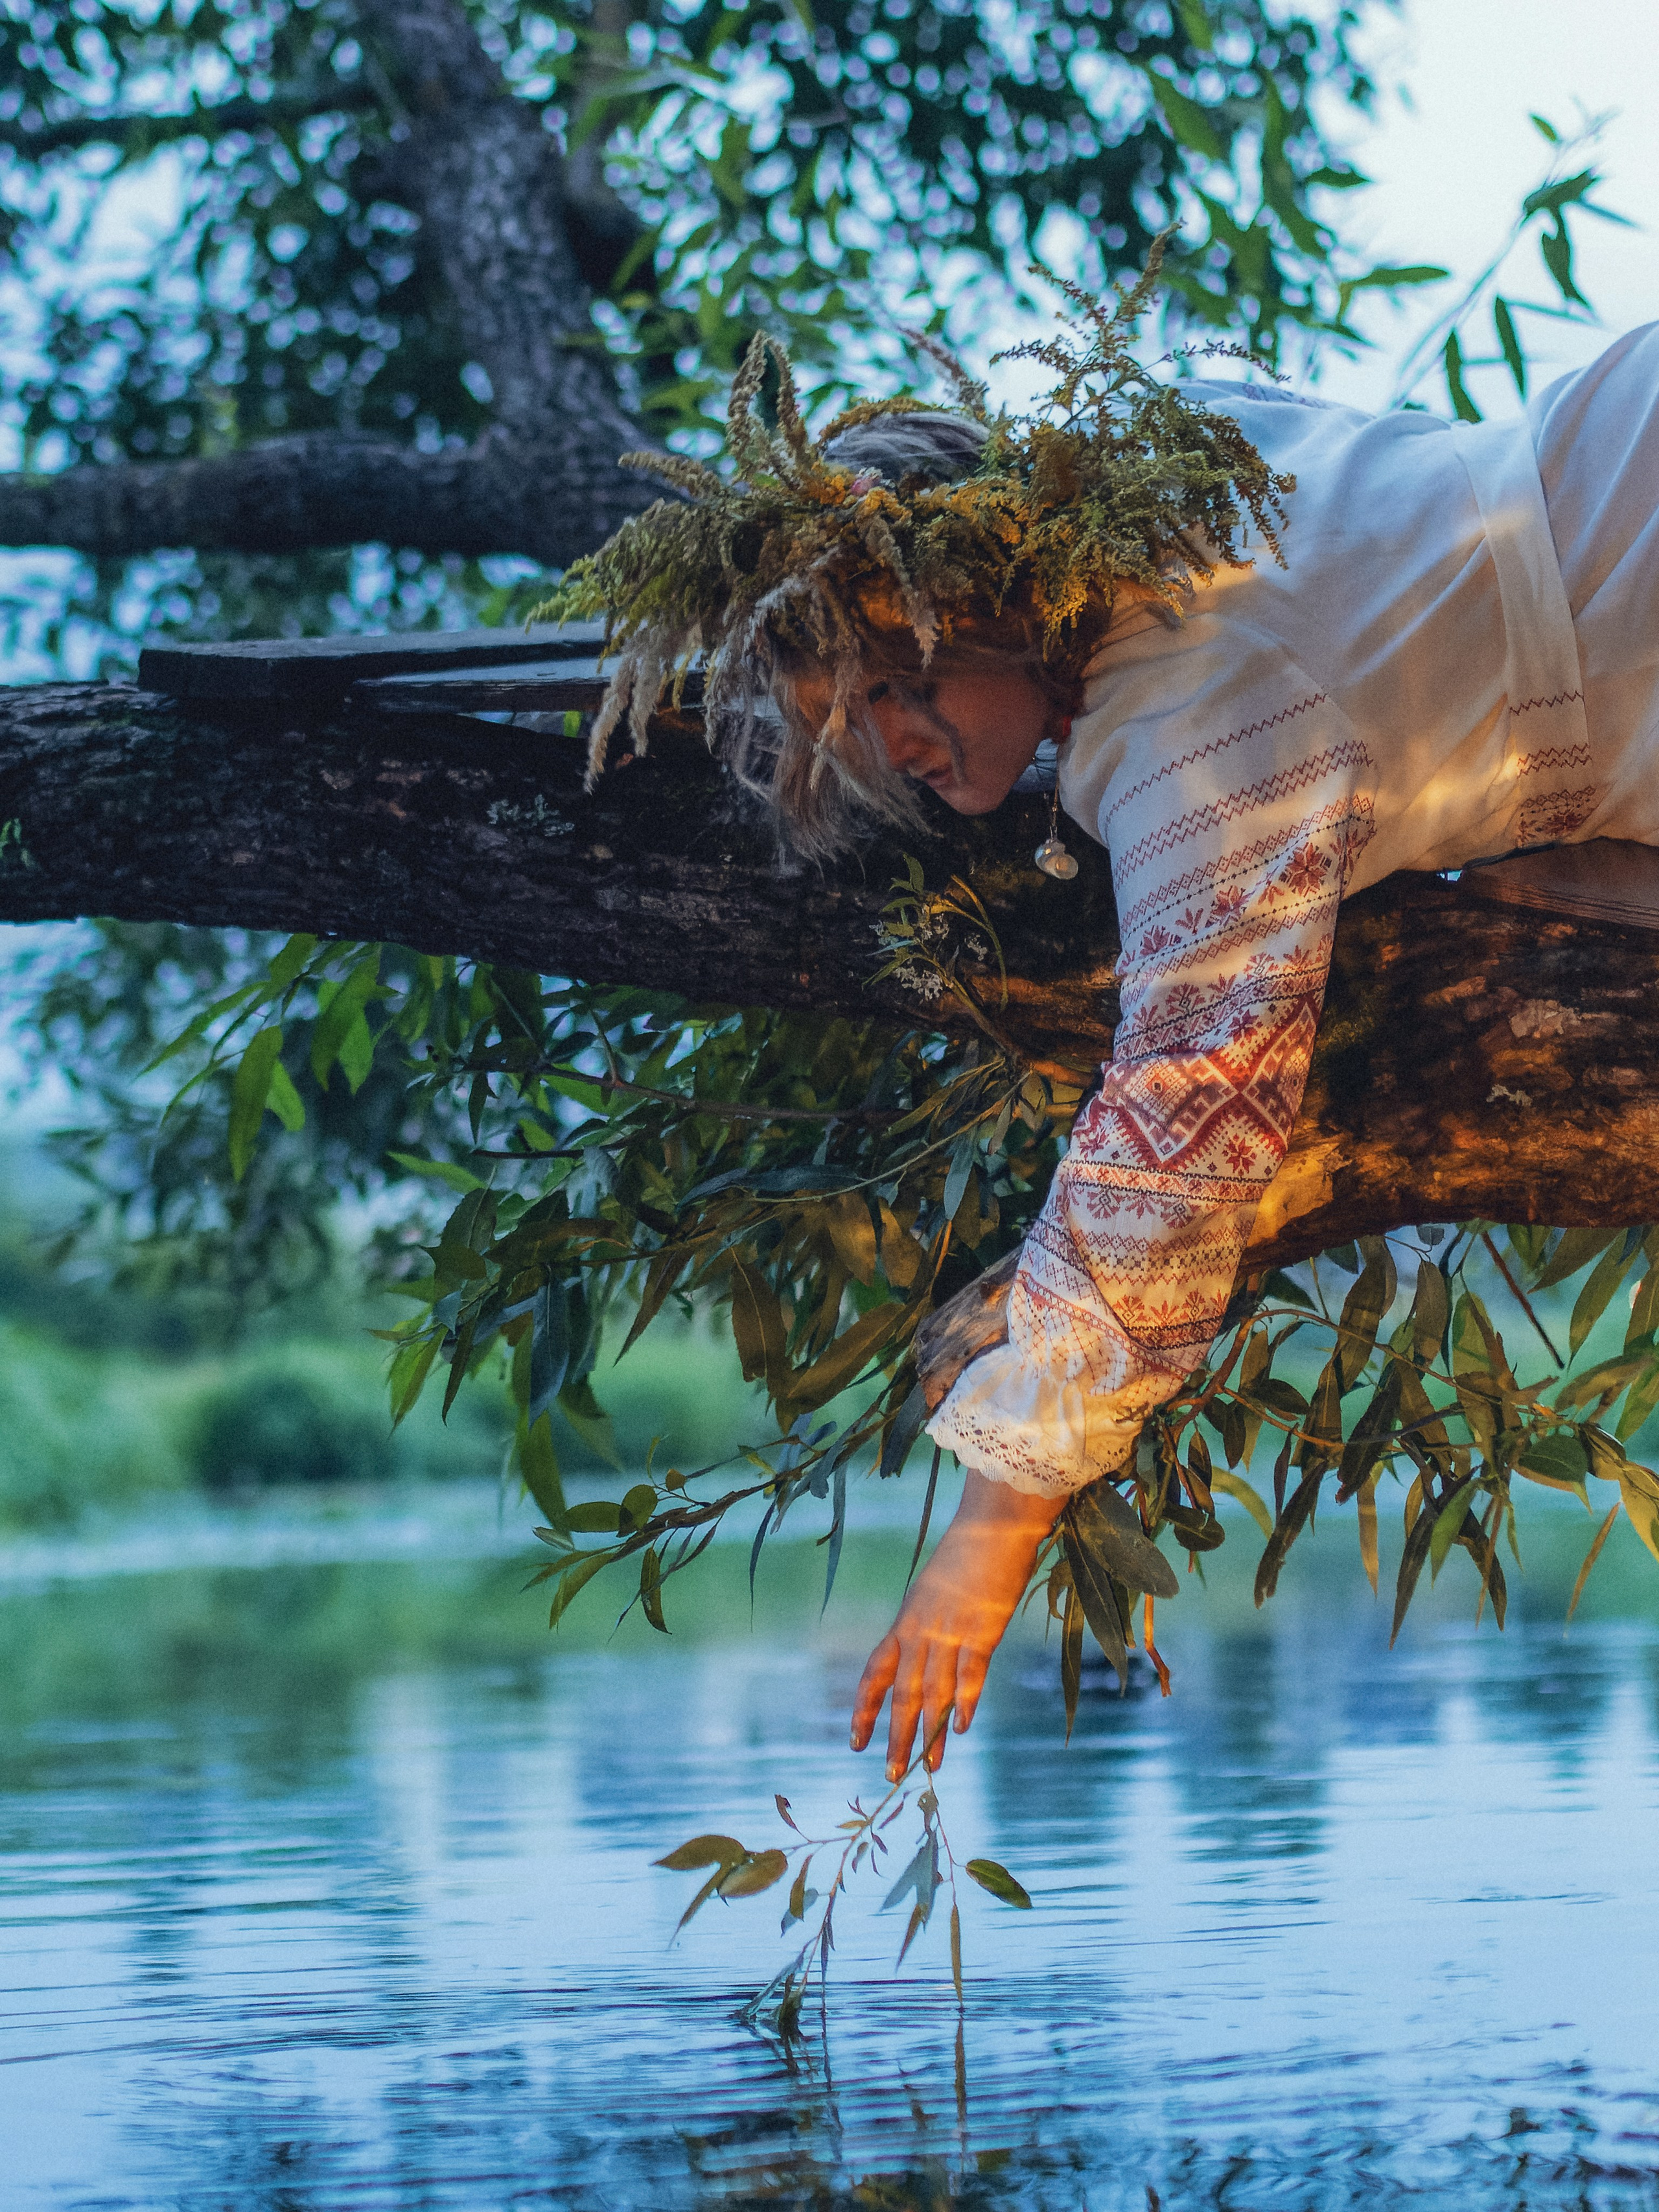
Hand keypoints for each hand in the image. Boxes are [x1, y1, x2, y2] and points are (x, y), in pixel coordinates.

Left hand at [851, 1470, 1061, 1780]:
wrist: (993, 1524)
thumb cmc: (969, 1554)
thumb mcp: (936, 1590)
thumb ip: (930, 1623)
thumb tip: (930, 1654)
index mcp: (906, 1620)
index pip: (876, 1672)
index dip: (864, 1708)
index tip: (855, 1740)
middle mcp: (921, 1629)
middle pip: (903, 1692)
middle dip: (896, 1736)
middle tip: (890, 1774)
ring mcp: (950, 1630)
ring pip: (934, 1691)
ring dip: (930, 1732)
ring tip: (927, 1766)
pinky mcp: (982, 1629)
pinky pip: (969, 1672)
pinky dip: (964, 1700)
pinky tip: (959, 1727)